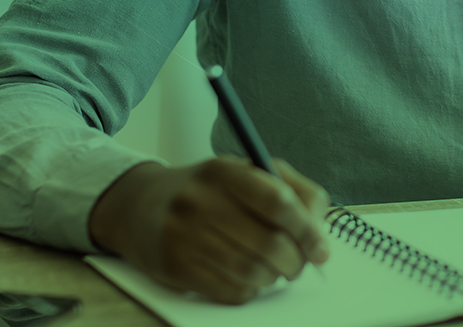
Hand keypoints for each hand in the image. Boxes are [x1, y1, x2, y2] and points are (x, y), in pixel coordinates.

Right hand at [89, 156, 331, 303]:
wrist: (140, 206)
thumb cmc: (209, 191)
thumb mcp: (247, 173)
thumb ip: (294, 192)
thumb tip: (319, 234)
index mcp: (224, 171)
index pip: (278, 201)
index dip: (307, 229)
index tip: (321, 249)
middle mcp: (200, 201)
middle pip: (269, 242)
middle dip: (296, 261)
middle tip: (300, 264)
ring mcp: (184, 235)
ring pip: (252, 271)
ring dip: (274, 277)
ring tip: (275, 270)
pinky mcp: (175, 267)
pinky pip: (230, 290)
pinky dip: (250, 290)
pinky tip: (248, 277)